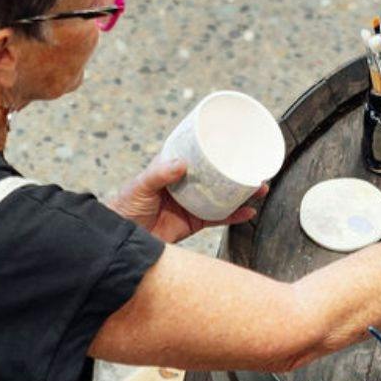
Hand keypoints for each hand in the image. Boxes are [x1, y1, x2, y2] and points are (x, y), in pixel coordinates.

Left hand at [111, 156, 266, 243]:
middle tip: (254, 166)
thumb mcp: (140, 186)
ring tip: (259, 187)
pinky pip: (218, 218)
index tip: (232, 140)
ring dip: (240, 192)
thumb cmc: (124, 207)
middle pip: (215, 174)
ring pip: (222, 195)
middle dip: (235, 170)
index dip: (213, 147)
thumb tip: (182, 163)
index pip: (195, 153)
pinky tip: (248, 212)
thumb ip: (159, 174)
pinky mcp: (194, 223)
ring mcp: (191, 203)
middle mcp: (185, 184)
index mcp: (172, 169)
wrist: (122, 239)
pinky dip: (234, 216)